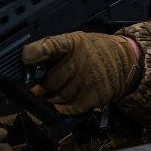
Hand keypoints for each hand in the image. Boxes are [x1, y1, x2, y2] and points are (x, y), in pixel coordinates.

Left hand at [22, 32, 140, 114]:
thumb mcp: (74, 41)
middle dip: (42, 86)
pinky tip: (73, 95)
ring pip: (56, 98)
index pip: (51, 46)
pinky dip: (66, 106)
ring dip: (54, 97)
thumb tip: (26, 64)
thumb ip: (51, 51)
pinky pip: (68, 108)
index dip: (36, 52)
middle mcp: (79, 61)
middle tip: (45, 83)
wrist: (124, 60)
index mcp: (71, 43)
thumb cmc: (95, 51)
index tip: (26, 57)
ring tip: (63, 88)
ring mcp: (87, 81)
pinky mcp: (93, 97)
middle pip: (47, 83)